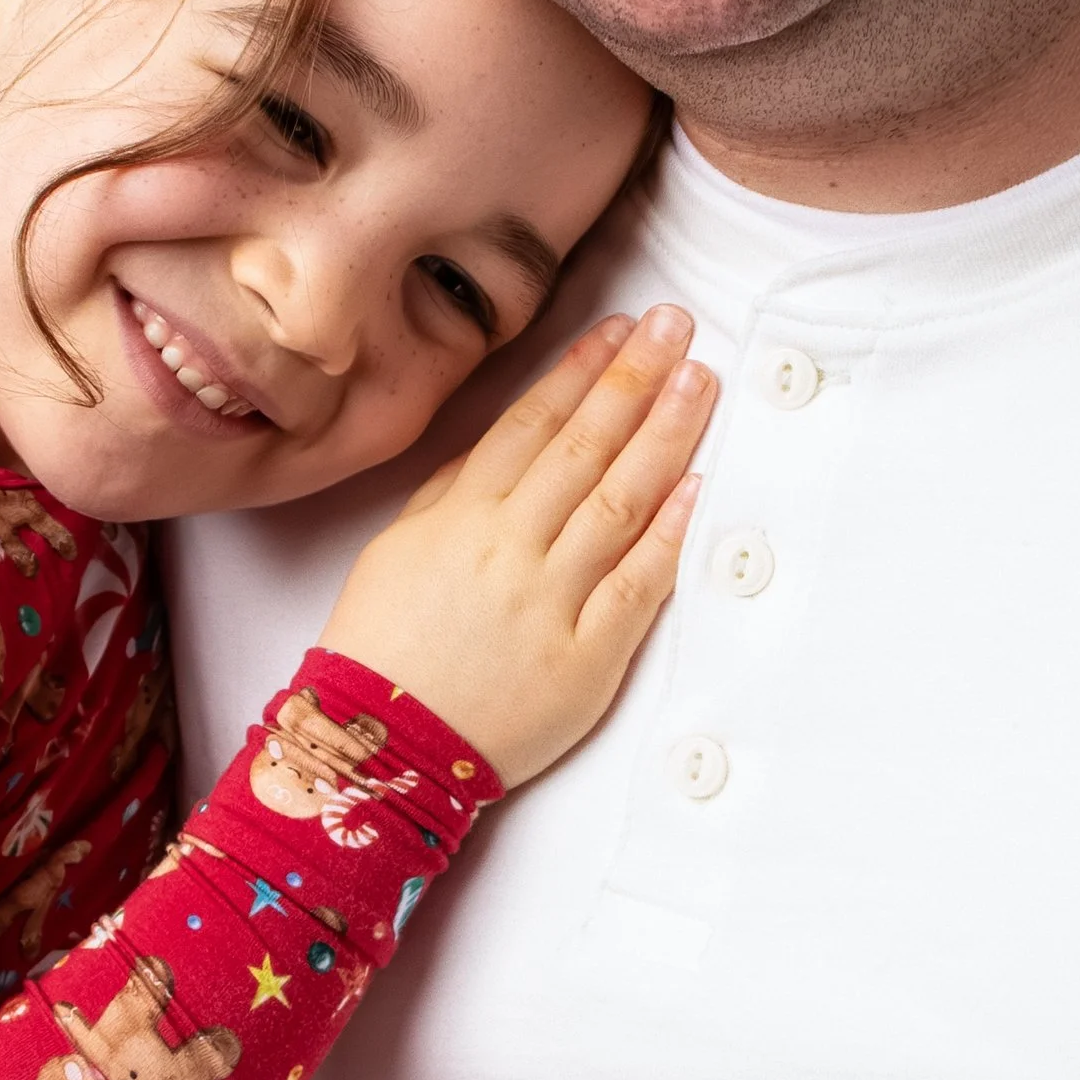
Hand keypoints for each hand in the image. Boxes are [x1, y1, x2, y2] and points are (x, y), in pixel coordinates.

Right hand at [319, 309, 715, 787]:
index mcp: (462, 517)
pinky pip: (635, 586)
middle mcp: (509, 549)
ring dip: (664, 437)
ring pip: (617, 503)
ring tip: (698, 383)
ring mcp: (551, 602)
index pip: (533, 425)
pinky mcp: (586, 659)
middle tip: (677, 328)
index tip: (620, 330)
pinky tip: (697, 486)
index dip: (581, 372)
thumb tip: (514, 437)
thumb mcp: (400, 547)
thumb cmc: (384, 646)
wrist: (380, 750)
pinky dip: (668, 534)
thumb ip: (456, 490)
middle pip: (584, 448)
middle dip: (634, 379)